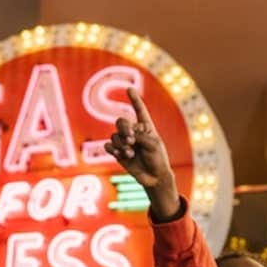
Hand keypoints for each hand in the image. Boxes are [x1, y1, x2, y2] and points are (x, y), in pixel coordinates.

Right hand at [105, 88, 179, 219]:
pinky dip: (113, 149)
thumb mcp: (153, 144)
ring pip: (114, 136)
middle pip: (121, 122)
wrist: (154, 177)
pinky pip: (108, 146)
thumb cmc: (158, 159)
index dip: (134, 99)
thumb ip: (139, 136)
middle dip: (124, 129)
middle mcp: (134, 133)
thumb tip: (124, 138)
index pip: (139, 110)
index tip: (129, 89)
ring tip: (131, 153)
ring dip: (121, 144)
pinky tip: (120, 154)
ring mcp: (125, 143)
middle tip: (131, 140)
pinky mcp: (118, 153)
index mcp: (146, 127)